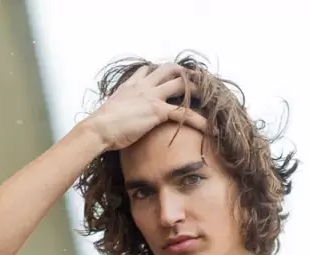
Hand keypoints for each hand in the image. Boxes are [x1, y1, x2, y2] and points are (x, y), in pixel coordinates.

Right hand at [86, 64, 207, 152]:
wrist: (98, 129)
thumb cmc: (101, 126)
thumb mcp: (110, 111)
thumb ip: (118, 108)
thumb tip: (116, 118)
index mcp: (132, 85)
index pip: (149, 70)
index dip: (162, 71)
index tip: (172, 75)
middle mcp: (144, 85)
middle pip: (169, 69)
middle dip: (185, 73)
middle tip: (198, 80)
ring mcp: (151, 95)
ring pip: (181, 84)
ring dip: (197, 89)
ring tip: (211, 98)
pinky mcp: (157, 110)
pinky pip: (183, 112)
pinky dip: (198, 120)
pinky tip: (209, 128)